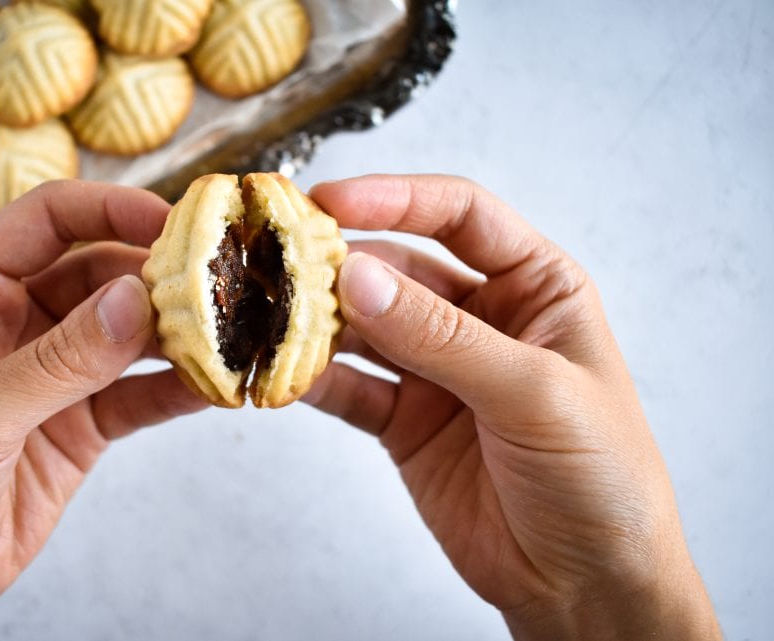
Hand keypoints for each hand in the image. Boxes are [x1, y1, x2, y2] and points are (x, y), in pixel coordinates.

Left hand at [0, 181, 206, 640]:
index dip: (110, 209)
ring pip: (129, 331)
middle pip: (102, 270)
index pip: (46, 221)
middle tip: (216, 282)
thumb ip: (56, 361)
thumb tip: (135, 299)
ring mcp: (55, 372)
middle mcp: (16, 320)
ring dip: (177, 331)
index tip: (173, 220)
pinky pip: (141, 393)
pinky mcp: (84, 422)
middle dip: (158, 274)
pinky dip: (178, 387)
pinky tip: (216, 385)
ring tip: (230, 330)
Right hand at [306, 175, 720, 639]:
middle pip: (399, 267)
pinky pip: (350, 388)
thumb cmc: (601, 477)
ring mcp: (438, 370)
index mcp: (535, 288)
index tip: (333, 200)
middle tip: (285, 261)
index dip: (396, 200)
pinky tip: (283, 373)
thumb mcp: (533, 393)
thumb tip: (359, 278)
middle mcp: (481, 319)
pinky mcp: (405, 421)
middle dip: (342, 262)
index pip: (461, 216)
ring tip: (271, 315)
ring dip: (318, 320)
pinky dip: (314, 380)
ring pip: (365, 326)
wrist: (585, 584)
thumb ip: (442, 337)